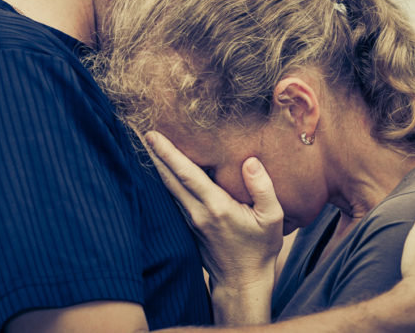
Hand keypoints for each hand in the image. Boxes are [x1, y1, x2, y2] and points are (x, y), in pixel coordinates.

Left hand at [144, 131, 283, 324]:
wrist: (243, 282)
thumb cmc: (260, 249)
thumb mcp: (273, 218)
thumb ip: (263, 188)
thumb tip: (249, 161)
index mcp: (216, 207)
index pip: (186, 174)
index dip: (168, 153)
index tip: (153, 135)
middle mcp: (197, 213)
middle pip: (169, 179)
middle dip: (155, 154)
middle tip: (142, 131)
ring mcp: (190, 221)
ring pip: (169, 189)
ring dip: (158, 167)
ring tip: (150, 146)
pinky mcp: (189, 227)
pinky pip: (174, 199)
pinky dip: (167, 181)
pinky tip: (164, 172)